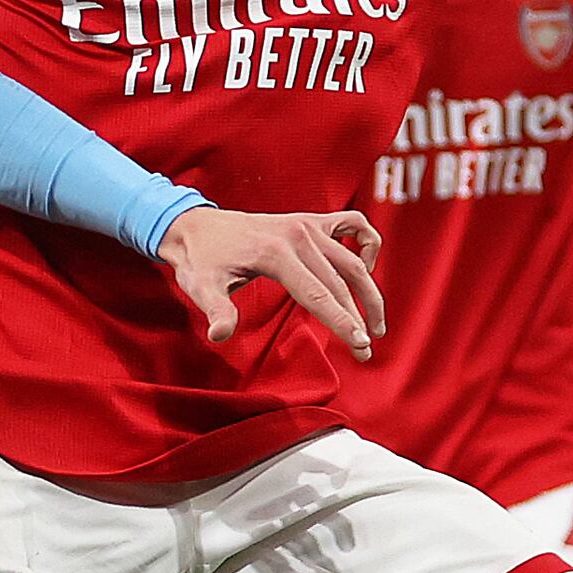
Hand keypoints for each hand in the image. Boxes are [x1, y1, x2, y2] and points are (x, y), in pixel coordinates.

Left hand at [158, 205, 385, 355]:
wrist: (196, 226)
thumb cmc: (201, 260)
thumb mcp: (201, 286)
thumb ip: (216, 309)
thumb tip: (219, 335)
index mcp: (276, 252)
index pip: (318, 293)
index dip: (341, 322)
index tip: (360, 346)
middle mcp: (298, 235)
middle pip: (339, 282)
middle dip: (357, 318)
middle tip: (365, 352)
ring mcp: (308, 225)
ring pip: (353, 262)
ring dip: (369, 293)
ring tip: (376, 326)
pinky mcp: (311, 220)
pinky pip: (354, 224)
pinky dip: (368, 243)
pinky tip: (365, 269)